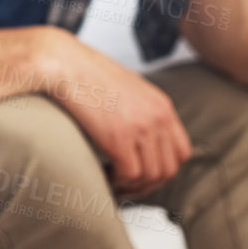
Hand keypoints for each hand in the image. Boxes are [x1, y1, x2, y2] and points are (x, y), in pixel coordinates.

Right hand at [37, 29, 191, 199]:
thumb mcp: (126, 87)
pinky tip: (105, 175)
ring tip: (114, 181)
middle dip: (149, 183)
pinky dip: (119, 181)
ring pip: (151, 175)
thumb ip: (140, 109)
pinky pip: (130, 174)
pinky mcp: (119, 138)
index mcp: (162, 105)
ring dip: (132, 185)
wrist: (65, 63)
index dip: (164, 167)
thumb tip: (137, 133)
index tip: (144, 173)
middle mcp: (158, 117)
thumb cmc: (86, 73)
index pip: (181, 152)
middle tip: (128, 185)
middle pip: (169, 168)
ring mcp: (141, 128)